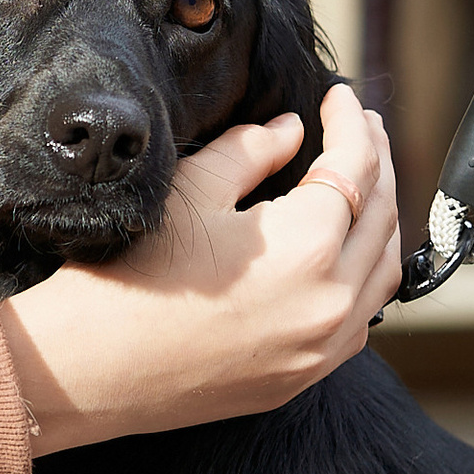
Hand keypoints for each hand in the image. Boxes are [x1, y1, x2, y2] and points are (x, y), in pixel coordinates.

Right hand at [0, 85, 400, 453]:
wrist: (91, 368)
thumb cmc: (131, 276)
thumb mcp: (192, 192)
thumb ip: (252, 152)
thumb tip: (292, 132)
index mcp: (307, 247)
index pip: (354, 168)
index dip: (352, 123)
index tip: (339, 95)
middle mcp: (331, 302)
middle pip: (381, 216)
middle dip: (376, 162)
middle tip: (364, 126)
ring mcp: (321, 348)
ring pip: (382, 272)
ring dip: (380, 220)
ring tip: (365, 182)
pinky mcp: (302, 377)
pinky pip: (360, 320)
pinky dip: (364, 277)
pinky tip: (346, 255)